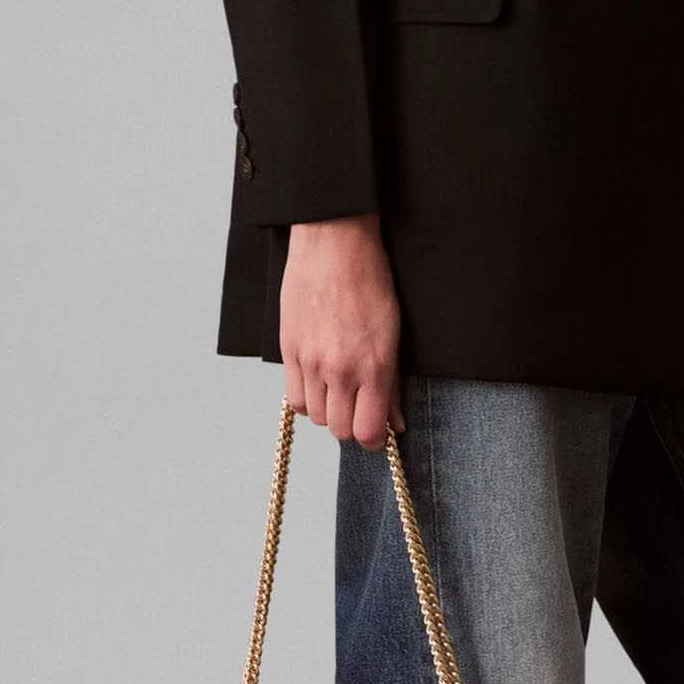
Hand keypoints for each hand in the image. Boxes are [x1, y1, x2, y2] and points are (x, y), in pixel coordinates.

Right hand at [280, 214, 402, 447]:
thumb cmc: (370, 281)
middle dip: (352, 425)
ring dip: (328, 410)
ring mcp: (310, 361)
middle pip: (340, 430)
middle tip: (359, 408)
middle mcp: (340, 369)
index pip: (368, 432)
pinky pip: (293, 398)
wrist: (334, 243)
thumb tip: (394, 423)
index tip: (378, 433)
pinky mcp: (288, 350)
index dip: (374, 440)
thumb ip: (392, 384)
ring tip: (338, 389)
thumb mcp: (393, 332)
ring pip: (315, 416)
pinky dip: (306, 398)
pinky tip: (317, 382)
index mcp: (373, 366)